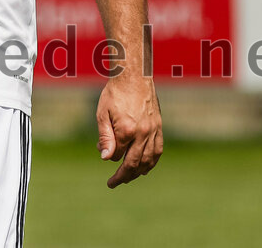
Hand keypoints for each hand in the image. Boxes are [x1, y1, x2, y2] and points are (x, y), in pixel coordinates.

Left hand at [95, 73, 162, 187]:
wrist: (134, 76)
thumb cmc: (115, 93)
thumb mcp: (102, 113)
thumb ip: (105, 137)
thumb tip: (106, 159)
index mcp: (127, 130)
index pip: (117, 154)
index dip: (108, 155)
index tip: (102, 150)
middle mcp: (143, 134)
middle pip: (133, 163)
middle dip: (123, 176)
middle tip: (113, 183)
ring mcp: (153, 131)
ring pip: (148, 161)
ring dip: (138, 172)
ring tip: (128, 178)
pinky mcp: (159, 128)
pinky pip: (158, 151)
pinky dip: (152, 162)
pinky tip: (145, 168)